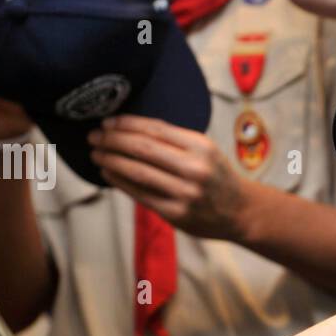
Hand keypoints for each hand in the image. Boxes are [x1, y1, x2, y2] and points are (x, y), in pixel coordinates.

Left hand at [89, 115, 249, 240]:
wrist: (241, 211)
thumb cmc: (217, 177)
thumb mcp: (205, 150)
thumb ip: (174, 141)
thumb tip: (128, 130)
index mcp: (201, 146)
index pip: (155, 129)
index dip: (126, 124)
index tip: (108, 122)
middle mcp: (194, 169)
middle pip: (142, 148)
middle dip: (112, 140)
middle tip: (94, 136)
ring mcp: (185, 193)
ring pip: (137, 171)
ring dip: (111, 160)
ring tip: (96, 153)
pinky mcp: (176, 213)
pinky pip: (140, 194)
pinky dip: (120, 181)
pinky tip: (109, 172)